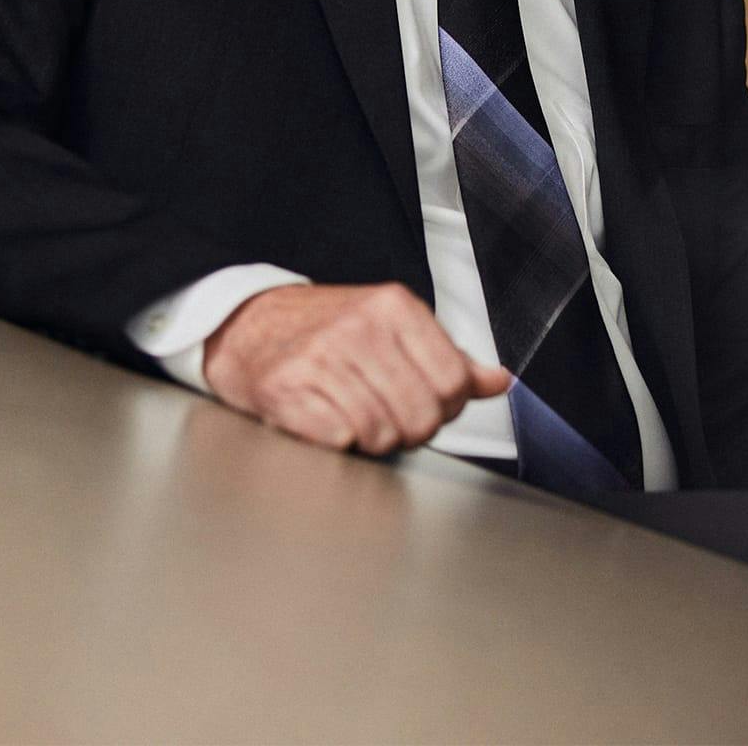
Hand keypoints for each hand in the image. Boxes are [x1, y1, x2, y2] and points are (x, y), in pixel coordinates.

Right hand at [203, 283, 509, 455]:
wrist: (250, 325)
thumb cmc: (326, 329)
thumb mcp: (392, 326)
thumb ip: (448, 356)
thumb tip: (498, 381)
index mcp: (395, 306)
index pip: (454, 382)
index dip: (446, 407)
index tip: (427, 403)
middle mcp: (359, 327)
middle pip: (422, 416)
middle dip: (412, 430)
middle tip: (391, 418)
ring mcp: (321, 357)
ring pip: (383, 434)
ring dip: (373, 439)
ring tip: (358, 417)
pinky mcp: (287, 389)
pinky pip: (340, 440)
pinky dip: (338, 442)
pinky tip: (328, 421)